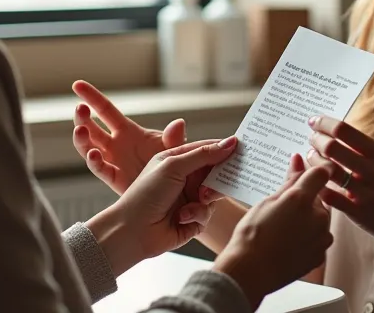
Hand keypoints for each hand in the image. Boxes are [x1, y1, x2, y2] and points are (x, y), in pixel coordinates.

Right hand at [72, 80, 185, 194]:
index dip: (92, 97)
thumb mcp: (173, 149)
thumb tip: (178, 123)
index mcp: (127, 130)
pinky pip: (100, 168)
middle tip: (80, 108)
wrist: (171, 193)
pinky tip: (94, 154)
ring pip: (88, 147)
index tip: (76, 84)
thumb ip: (174, 138)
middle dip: (82, 117)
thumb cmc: (171, 165)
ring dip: (82, 138)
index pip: (105, 110)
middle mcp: (114, 144)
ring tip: (81, 130)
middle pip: (91, 127)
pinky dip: (94, 161)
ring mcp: (111, 160)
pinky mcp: (113, 178)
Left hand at [90, 137, 237, 274]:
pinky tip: (182, 217)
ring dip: (206, 198)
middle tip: (219, 180)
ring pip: (214, 194)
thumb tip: (230, 142)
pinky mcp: (192, 219)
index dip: (223, 148)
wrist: (133, 231)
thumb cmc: (146, 194)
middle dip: (218, 178)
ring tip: (198, 200)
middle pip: (214, 173)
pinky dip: (197, 214)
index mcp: (176, 160)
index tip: (241, 148)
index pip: (206, 149)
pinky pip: (207, 213)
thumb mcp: (174, 165)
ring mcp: (188, 199)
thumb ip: (203, 154)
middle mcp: (184, 179)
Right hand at [213, 154, 334, 309]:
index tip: (308, 172)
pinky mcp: (320, 256)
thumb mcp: (267, 201)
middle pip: (319, 199)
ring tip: (283, 230)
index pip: (322, 173)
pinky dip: (307, 239)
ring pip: (319, 220)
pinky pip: (318, 240)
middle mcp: (318, 217)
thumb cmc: (252, 236)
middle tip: (282, 210)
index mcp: (302, 199)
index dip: (314, 170)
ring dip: (307, 220)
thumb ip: (290, 181)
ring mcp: (321, 238)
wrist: (250, 271)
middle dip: (305, 201)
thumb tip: (298, 161)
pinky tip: (288, 243)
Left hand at [307, 115, 373, 246]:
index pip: (344, 130)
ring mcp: (365, 191)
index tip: (313, 122)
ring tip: (311, 158)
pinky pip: (329, 195)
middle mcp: (373, 170)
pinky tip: (315, 182)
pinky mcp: (357, 211)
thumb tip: (332, 129)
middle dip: (316, 140)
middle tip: (311, 141)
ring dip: (313, 161)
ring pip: (328, 170)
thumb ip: (361, 146)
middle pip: (332, 147)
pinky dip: (318, 187)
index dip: (323, 123)